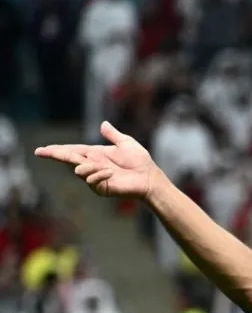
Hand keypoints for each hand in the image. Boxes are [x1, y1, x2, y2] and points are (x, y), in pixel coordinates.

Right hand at [35, 121, 161, 199]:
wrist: (149, 178)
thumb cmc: (140, 161)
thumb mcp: (126, 143)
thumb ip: (113, 135)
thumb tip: (103, 124)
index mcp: (96, 154)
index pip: (73, 150)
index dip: (58, 150)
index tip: (43, 150)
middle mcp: (93, 165)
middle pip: (69, 159)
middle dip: (55, 155)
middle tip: (41, 152)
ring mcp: (96, 177)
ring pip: (79, 170)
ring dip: (89, 167)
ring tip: (108, 168)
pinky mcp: (101, 188)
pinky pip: (91, 180)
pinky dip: (98, 175)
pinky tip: (110, 173)